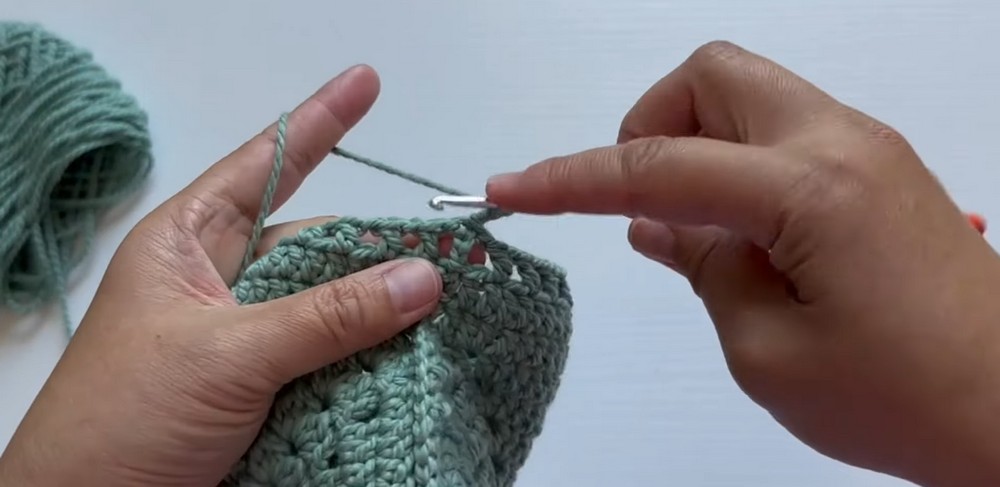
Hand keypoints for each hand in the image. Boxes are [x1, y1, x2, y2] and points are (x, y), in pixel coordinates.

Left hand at [0, 65, 443, 486]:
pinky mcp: (263, 388)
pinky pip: (329, 357)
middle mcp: (220, 283)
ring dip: (378, 313)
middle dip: (376, 249)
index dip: (318, 122)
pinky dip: (366, 358)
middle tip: (449, 255)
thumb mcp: (228, 355)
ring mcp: (244, 338)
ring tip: (444, 311)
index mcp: (188, 245)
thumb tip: (422, 275)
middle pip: (314, 244)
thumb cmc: (123, 420)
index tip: (366, 82)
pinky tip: (408, 358)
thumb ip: (329, 315)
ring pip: (329, 305)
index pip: (264, 166)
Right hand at [486, 41, 999, 485]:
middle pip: (712, 73)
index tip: (513, 186)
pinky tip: (736, 237)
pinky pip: (782, 133)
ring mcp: (867, 150)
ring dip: (696, 146)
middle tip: (642, 205)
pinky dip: (736, 164)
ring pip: (748, 96)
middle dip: (650, 125)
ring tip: (695, 235)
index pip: (658, 165)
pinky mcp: (878, 172)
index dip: (572, 178)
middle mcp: (841, 143)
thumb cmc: (904, 398)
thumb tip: (658, 224)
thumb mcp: (769, 351)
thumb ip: (703, 267)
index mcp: (810, 188)